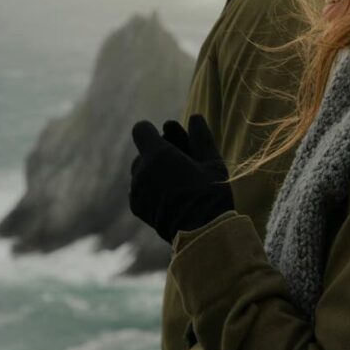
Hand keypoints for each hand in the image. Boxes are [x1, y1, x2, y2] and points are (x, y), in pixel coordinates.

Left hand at [129, 114, 233, 242]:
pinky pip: (139, 189)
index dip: (153, 132)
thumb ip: (200, 136)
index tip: (168, 139)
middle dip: (158, 154)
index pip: (141, 129)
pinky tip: (170, 197)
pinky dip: (150, 189)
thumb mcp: (213, 162)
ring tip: (176, 183)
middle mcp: (141, 170)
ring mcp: (136, 190)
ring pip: (140, 171)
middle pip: (143, 152)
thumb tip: (195, 116)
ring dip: (153, 172)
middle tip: (181, 164)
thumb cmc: (210, 194)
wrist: (201, 233)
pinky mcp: (136, 207)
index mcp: (158, 154)